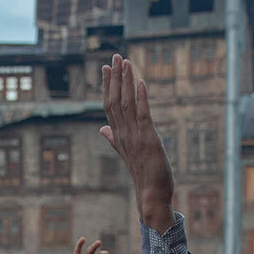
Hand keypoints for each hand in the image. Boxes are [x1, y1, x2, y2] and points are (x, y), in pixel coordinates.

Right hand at [99, 53, 174, 231]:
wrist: (151, 196)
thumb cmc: (143, 175)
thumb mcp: (127, 153)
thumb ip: (114, 138)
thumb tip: (102, 129)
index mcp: (118, 136)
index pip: (110, 106)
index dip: (108, 86)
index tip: (107, 68)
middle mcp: (123, 134)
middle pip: (115, 101)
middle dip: (115, 78)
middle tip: (115, 57)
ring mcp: (135, 137)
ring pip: (126, 104)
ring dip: (126, 82)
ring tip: (125, 62)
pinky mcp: (148, 140)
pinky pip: (143, 115)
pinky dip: (142, 98)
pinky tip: (141, 82)